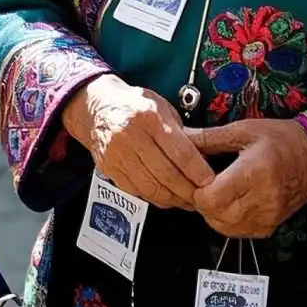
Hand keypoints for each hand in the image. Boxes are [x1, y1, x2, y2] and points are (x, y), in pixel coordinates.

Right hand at [62, 74, 214, 208]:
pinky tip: (167, 198)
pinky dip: (154, 198)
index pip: (180, 152)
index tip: (210, 183)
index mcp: (149, 117)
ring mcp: (117, 154)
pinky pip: (136, 191)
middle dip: (188, 191)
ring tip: (187, 201)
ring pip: (151, 187)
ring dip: (173, 199)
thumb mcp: (162, 107)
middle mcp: (131, 136)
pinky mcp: (109, 168)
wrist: (96, 107)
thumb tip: (202, 160)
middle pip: (166, 174)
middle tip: (203, 198)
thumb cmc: (135, 105)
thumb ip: (181, 132)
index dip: (198, 172)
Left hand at [188, 119, 306, 236]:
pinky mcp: (269, 227)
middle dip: (202, 201)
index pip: (211, 197)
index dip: (197, 189)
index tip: (197, 176)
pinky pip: (237, 232)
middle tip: (204, 184)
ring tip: (216, 192)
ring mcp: (267, 217)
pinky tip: (230, 202)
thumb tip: (179, 138)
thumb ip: (209, 138)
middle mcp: (262, 199)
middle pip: (214, 215)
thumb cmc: (281, 139)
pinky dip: (226, 220)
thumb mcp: (244, 130)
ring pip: (223, 227)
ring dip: (212, 213)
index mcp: (254, 172)